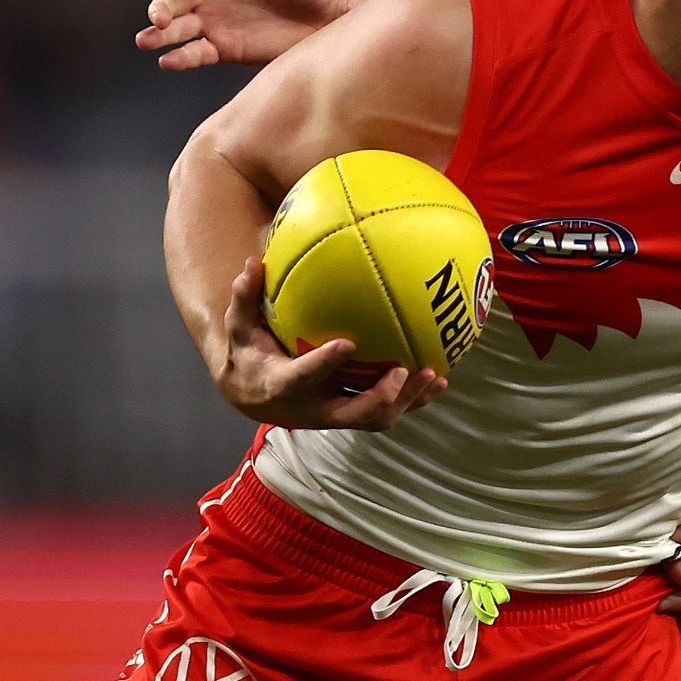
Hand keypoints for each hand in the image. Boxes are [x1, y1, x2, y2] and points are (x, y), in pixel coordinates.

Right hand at [136, 0, 349, 69]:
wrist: (331, 14)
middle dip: (159, 7)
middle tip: (159, 19)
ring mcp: (215, 21)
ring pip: (176, 27)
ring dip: (158, 34)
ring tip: (146, 41)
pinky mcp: (225, 47)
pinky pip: (196, 53)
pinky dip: (180, 58)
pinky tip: (169, 61)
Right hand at [213, 257, 445, 430]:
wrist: (252, 396)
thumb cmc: (249, 354)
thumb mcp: (239, 328)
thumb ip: (245, 297)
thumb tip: (252, 262)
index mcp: (284, 385)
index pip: (304, 377)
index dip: (325, 364)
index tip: (348, 343)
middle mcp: (314, 408)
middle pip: (352, 414)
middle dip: (380, 396)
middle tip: (403, 370)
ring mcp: (337, 414)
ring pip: (377, 418)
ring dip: (408, 400)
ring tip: (432, 375)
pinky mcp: (354, 413)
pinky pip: (390, 411)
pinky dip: (416, 398)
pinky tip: (440, 378)